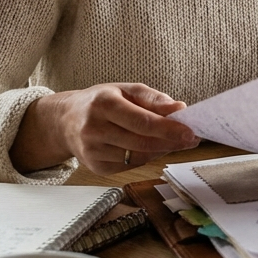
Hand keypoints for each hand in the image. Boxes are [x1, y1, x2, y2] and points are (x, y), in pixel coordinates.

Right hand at [10, 83, 199, 174]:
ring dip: (160, 150)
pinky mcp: (95, 167)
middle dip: (171, 142)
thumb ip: (154, 99)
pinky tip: (150, 147)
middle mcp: (94, 128)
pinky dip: (145, 157)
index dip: (169, 129)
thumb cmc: (100, 101)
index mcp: (103, 103)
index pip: (142, 121)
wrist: (66, 120)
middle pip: (141, 142)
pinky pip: (130, 166)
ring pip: (138, 157)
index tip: (190, 131)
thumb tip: (180, 109)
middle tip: (192, 138)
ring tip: (173, 140)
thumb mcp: (126, 90)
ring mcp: (92, 151)